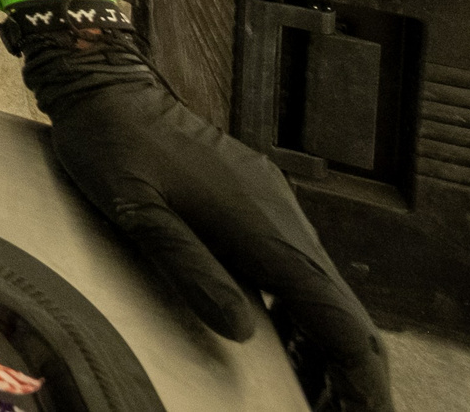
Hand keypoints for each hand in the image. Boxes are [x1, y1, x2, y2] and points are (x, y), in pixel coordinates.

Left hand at [4, 0, 389, 411]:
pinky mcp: (260, 206)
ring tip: (312, 398)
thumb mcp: (137, 213)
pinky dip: (304, 317)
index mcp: (264, 230)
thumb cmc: (113, 150)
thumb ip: (188, 267)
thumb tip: (245, 331)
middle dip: (351, 375)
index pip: (338, 319)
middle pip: (344, 313)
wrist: (109, 88)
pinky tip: (283, 345)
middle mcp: (285, 222)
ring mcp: (276, 212)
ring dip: (327, 349)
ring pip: (325, 294)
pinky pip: (299, 272)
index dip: (359, 378)